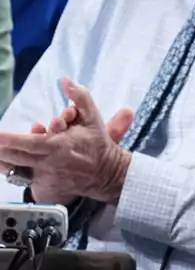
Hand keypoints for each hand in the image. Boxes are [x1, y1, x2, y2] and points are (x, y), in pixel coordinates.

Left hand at [0, 78, 132, 204]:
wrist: (108, 175)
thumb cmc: (98, 145)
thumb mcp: (93, 118)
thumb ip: (80, 97)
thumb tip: (65, 80)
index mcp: (58, 146)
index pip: (29, 143)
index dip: (10, 139)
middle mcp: (49, 164)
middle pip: (16, 158)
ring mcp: (46, 179)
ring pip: (15, 171)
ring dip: (2, 162)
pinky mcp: (47, 189)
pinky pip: (24, 182)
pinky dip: (13, 172)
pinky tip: (3, 165)